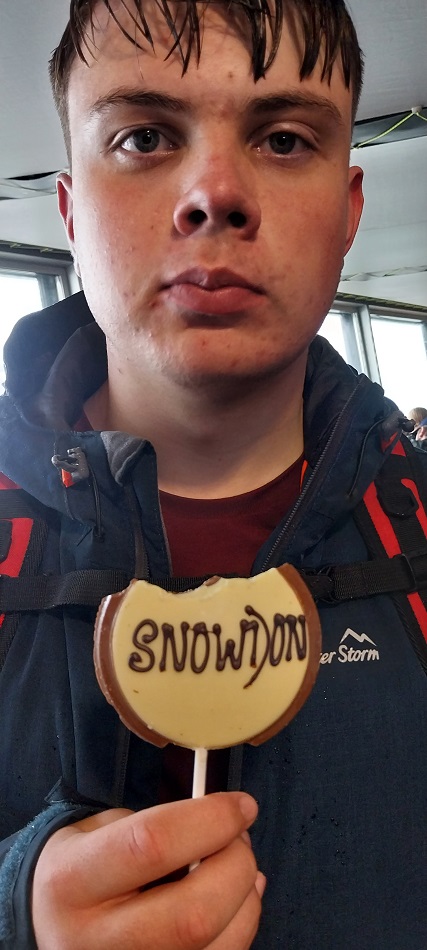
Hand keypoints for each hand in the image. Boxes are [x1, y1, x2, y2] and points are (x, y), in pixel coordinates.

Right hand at [32, 792, 264, 948]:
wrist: (49, 927)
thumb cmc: (82, 868)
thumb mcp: (97, 831)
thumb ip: (155, 826)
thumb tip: (224, 828)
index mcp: (73, 881)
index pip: (153, 845)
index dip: (210, 820)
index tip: (242, 805)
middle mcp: (96, 940)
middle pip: (193, 914)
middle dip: (236, 866)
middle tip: (240, 838)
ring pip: (215, 946)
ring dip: (246, 898)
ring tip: (238, 866)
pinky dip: (242, 925)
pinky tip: (236, 899)